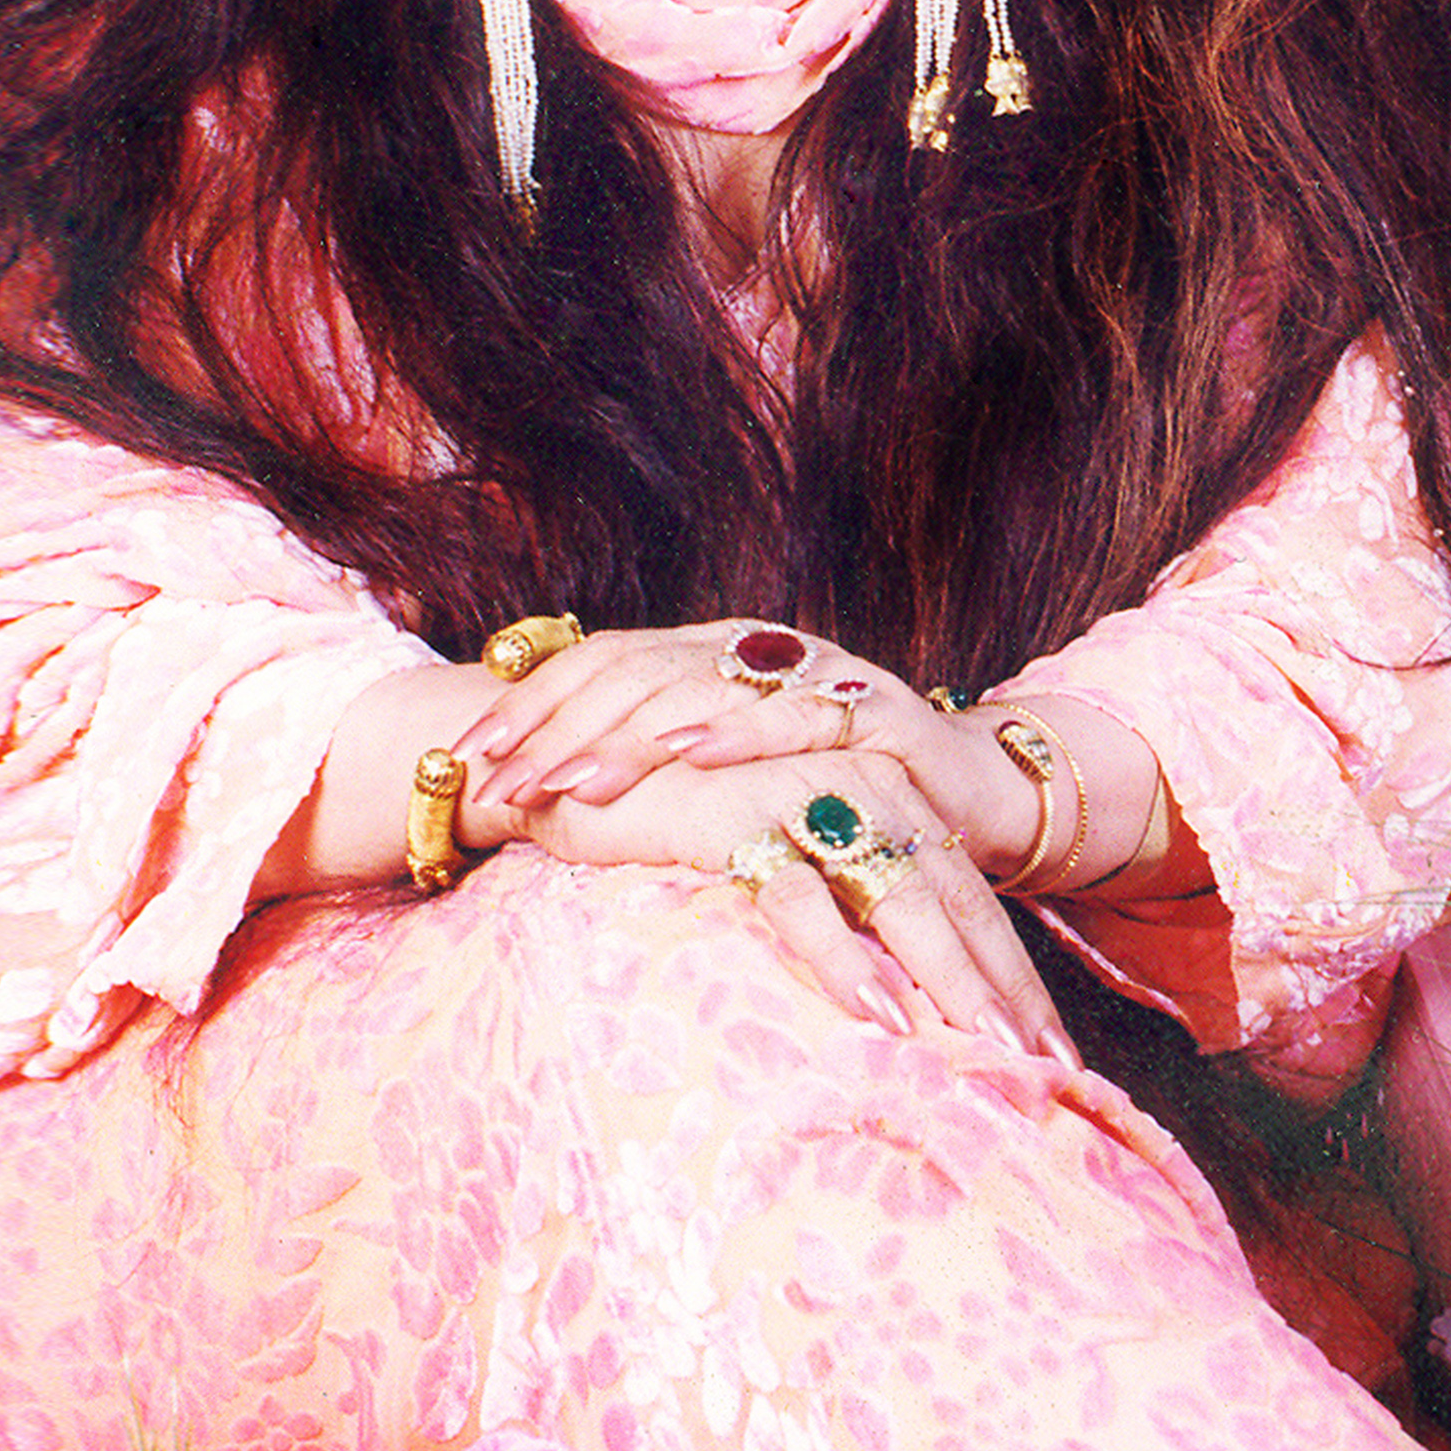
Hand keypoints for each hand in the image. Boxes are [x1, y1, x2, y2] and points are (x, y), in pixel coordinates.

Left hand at [465, 622, 1036, 878]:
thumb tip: (538, 797)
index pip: (604, 660)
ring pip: (705, 689)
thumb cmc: (843, 799)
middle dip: (561, 729)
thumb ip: (656, 774)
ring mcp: (820, 673)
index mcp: (714, 654)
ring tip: (566, 786)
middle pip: (638, 670)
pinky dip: (741, 731)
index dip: (534, 702)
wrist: (981, 797)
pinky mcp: (880, 712)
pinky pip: (802, 713)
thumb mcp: (736, 786)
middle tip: (500, 784)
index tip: (469, 756)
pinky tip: (689, 753)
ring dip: (627, 740)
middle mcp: (760, 650)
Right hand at [502, 744, 1078, 1068]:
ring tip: (988, 1050)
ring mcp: (795, 786)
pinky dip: (843, 955)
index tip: (1051, 1050)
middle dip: (1000, 981)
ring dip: (947, 974)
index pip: (960, 882)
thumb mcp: (774, 850)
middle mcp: (848, 779)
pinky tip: (879, 1013)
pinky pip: (801, 893)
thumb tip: (898, 994)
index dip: (1008, 965)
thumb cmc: (674, 815)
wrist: (561, 753)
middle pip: (948, 887)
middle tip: (1046, 1065)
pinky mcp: (731, 807)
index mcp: (872, 789)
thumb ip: (836, 894)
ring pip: (895, 889)